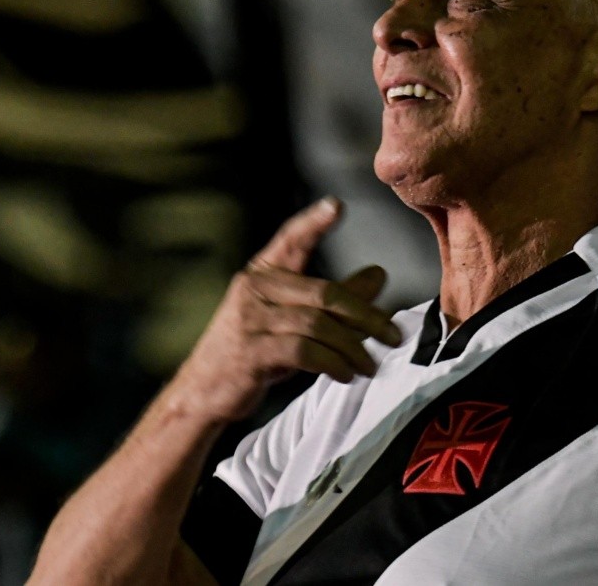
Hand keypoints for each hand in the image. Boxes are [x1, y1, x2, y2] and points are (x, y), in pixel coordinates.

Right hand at [167, 197, 401, 422]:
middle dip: (366, 315)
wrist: (204, 391)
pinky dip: (332, 363)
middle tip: (393, 335)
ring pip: (318, 325)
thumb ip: (335, 300)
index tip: (337, 205)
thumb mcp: (294, 322)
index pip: (290, 240)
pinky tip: (346, 374)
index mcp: (262, 274)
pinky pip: (304, 351)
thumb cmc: (255, 352)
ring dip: (352, 348)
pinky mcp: (251, 352)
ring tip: (370, 365)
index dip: (313, 222)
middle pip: (324, 294)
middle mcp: (254, 289)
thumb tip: (379, 274)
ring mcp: (250, 320)